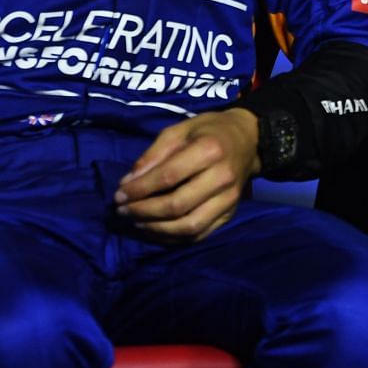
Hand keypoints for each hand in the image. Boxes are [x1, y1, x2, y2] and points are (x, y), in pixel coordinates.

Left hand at [116, 109, 260, 242]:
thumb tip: (128, 183)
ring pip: (189, 226)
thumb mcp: (179, 130)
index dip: (139, 189)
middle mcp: (222, 178)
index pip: (168, 177)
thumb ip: (153, 155)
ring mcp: (229, 199)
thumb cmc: (209, 131)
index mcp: (209, 150)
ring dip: (156, 229)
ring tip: (136, 223)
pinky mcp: (230, 213)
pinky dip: (173, 237)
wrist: (249, 140)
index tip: (118, 195)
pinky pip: (199, 234)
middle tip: (123, 211)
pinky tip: (155, 230)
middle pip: (177, 205)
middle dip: (143, 211)